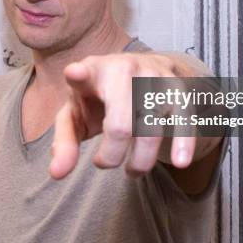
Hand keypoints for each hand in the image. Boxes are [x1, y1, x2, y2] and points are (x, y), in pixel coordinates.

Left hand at [49, 52, 204, 179]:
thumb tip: (57, 173)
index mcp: (92, 72)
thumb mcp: (77, 114)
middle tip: (105, 163)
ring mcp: (154, 76)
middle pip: (120, 124)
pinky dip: (184, 142)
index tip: (75, 74)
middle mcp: (124, 69)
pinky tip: (180, 162)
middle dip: (112, 155)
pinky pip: (185, 118)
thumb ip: (64, 142)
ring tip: (133, 169)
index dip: (78, 75)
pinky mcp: (179, 86)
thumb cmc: (100, 98)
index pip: (83, 72)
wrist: (141, 71)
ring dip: (142, 159)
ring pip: (152, 129)